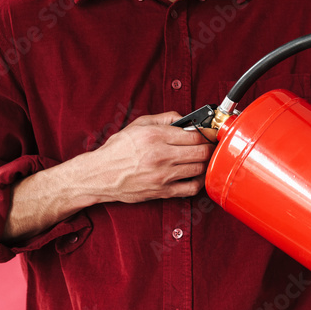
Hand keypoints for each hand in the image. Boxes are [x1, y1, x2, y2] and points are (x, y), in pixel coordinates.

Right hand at [81, 111, 213, 203]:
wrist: (98, 175)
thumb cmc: (117, 150)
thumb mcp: (138, 125)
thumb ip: (165, 118)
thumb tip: (186, 118)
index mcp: (156, 136)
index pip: (196, 134)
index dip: (209, 133)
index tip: (212, 133)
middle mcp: (161, 155)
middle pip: (202, 152)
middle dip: (211, 147)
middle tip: (211, 145)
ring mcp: (162, 175)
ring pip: (199, 169)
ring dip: (206, 163)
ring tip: (203, 158)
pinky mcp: (161, 191)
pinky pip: (191, 188)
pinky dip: (200, 182)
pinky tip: (197, 175)